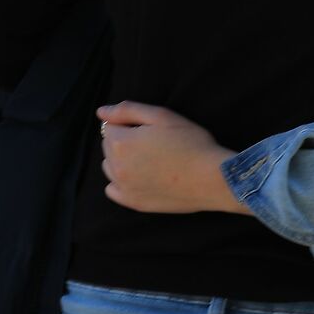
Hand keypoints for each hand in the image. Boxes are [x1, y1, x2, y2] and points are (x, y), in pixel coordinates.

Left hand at [97, 103, 247, 212]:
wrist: (212, 178)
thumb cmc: (191, 143)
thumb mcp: (162, 116)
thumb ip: (127, 110)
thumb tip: (100, 112)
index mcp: (121, 142)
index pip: (110, 127)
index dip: (130, 125)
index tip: (151, 130)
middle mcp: (116, 166)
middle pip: (108, 147)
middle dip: (124, 142)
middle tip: (154, 144)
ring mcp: (124, 187)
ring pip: (109, 167)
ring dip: (121, 161)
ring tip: (149, 160)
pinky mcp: (134, 203)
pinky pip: (112, 190)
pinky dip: (120, 182)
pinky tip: (139, 178)